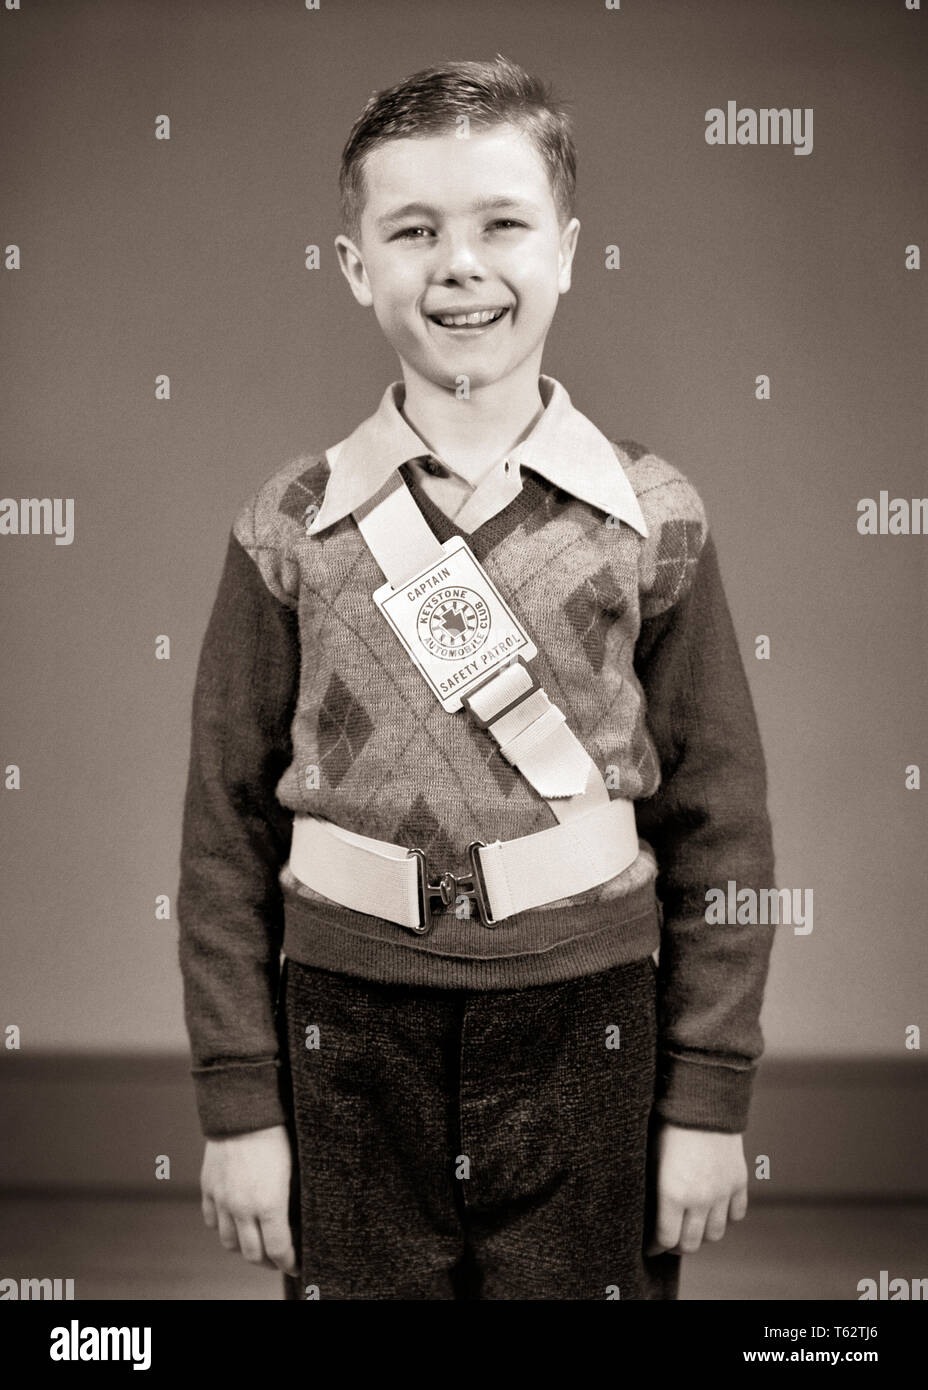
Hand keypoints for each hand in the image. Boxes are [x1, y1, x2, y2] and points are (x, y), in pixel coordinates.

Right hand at [201, 1124, 298, 1275]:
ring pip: (229, 1242)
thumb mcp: (295, 1169)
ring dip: (243, 1248)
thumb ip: (292, 1200)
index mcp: (269, 1205)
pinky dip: (222, 1227)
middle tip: (278, 1259)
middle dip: (268, 1262)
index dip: (289, 1262)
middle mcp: (241, 1208)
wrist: (244, 1109)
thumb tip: (298, 1220)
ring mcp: (221, 1199)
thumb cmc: (278, 1135)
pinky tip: (234, 1222)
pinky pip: (211, 1220)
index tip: (296, 1264)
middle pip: (252, 1253)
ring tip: (255, 1243)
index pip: (279, 1250)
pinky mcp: (208, 1188)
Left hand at [646, 1121, 747, 1255]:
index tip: (651, 1246)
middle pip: (691, 1244)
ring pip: (714, 1234)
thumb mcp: (651, 1158)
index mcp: (672, 1194)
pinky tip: (713, 1209)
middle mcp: (699, 1199)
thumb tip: (646, 1213)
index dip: (656, 1246)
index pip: (666, 1239)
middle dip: (677, 1246)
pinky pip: (735, 1215)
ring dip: (702, 1234)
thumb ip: (653, 1190)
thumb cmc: (668, 1125)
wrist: (702, 1100)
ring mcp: (722, 1192)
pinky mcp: (738, 1183)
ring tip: (692, 1225)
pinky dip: (725, 1216)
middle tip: (670, 1239)